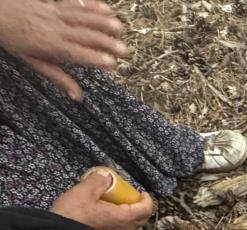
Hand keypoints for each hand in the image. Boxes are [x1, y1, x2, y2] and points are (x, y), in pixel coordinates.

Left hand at [0, 0, 127, 99]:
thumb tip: (77, 96)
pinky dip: (92, 6)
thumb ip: (58, 77)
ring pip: (82, 17)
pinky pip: (75, 4)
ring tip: (120, 28)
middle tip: (125, 50)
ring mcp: (55, 13)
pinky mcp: (55, 4)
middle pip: (83, 35)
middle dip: (105, 42)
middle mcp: (55, 28)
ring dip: (102, 22)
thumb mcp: (33, 62)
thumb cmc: (14, 39)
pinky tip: (107, 8)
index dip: (93, 58)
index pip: (75, 53)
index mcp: (49, 45)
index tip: (111, 64)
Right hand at [50, 170, 153, 229]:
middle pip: (140, 218)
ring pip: (131, 225)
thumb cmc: (71, 215)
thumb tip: (106, 176)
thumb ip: (97, 181)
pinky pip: (120, 229)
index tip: (141, 192)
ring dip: (129, 213)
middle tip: (130, 195)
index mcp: (122, 217)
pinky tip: (105, 212)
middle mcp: (122, 229)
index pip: (145, 209)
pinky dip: (119, 219)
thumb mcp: (84, 192)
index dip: (146, 199)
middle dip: (139, 206)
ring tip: (116, 202)